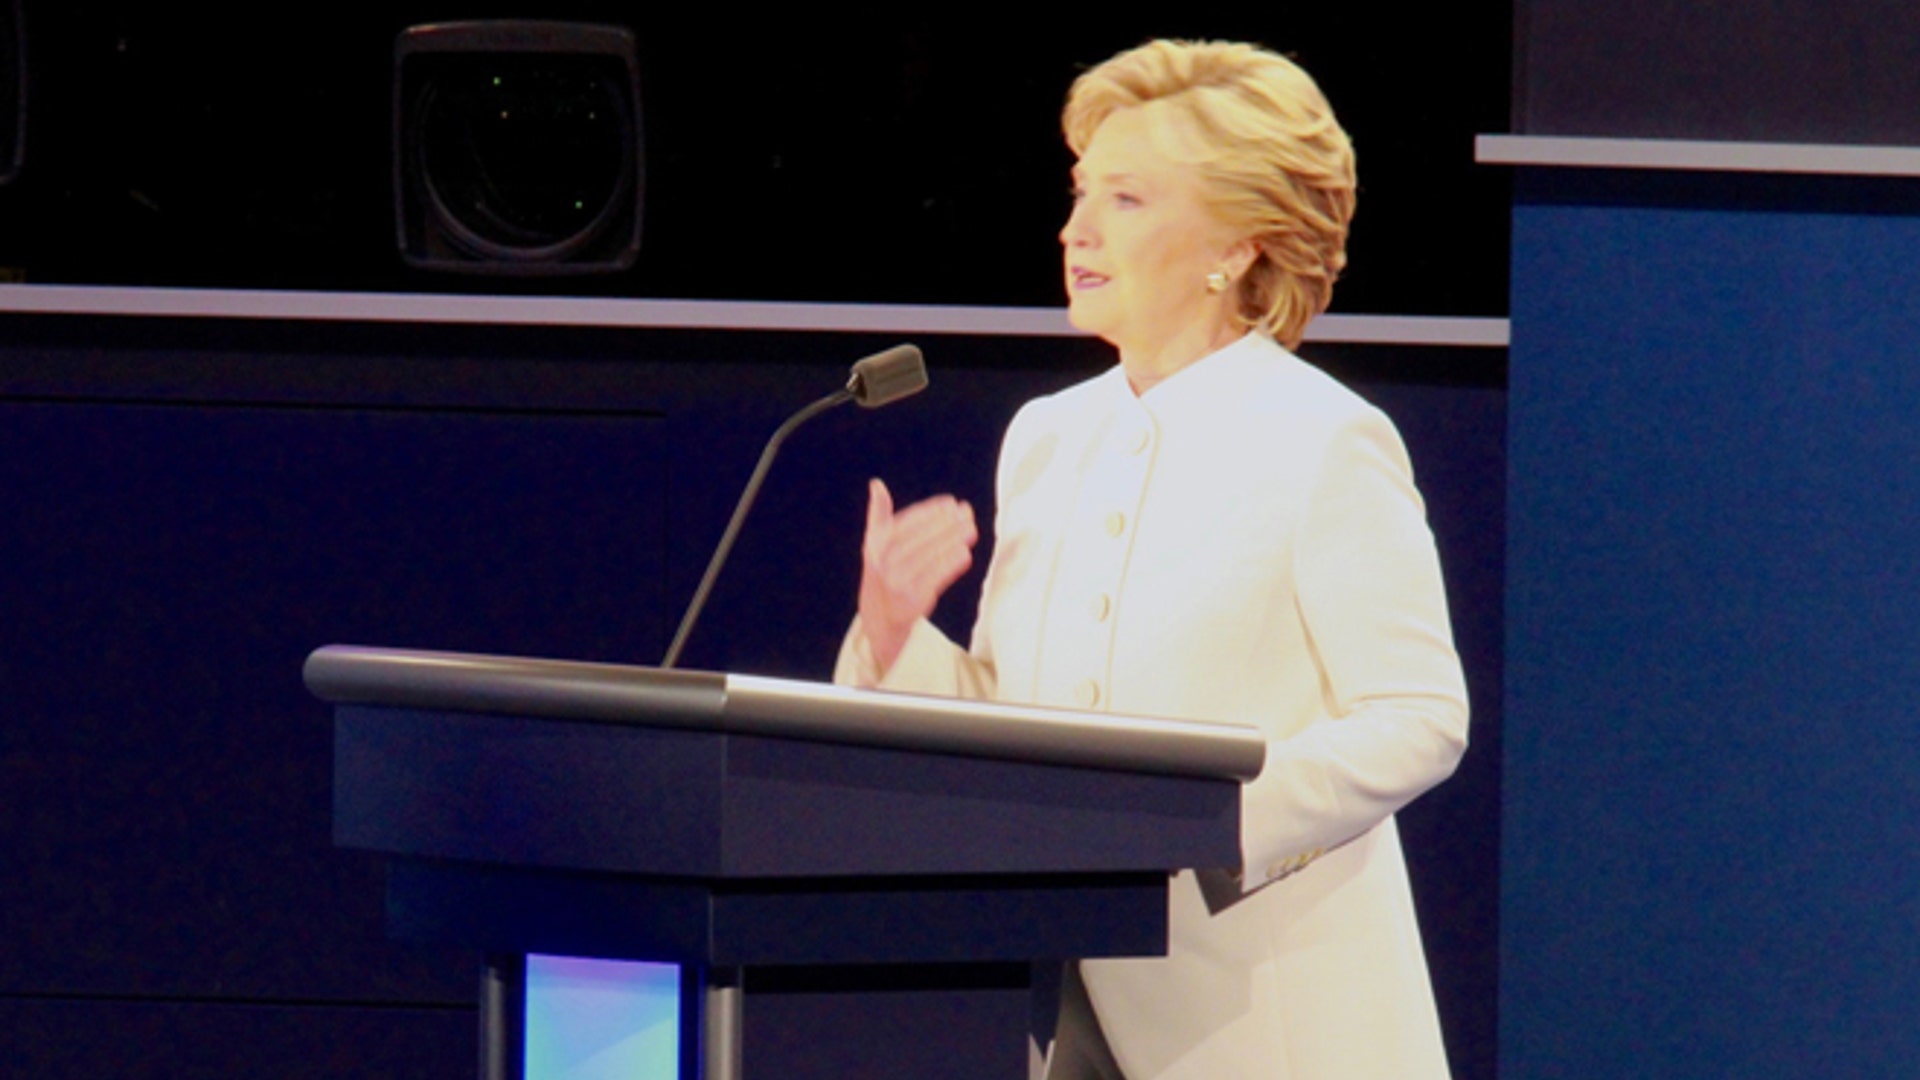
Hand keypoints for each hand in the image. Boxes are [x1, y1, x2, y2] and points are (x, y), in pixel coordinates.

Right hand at [858, 478, 976, 674]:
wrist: (878, 619)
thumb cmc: (882, 574)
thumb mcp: (875, 545)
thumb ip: (878, 514)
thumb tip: (876, 484)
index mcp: (874, 546)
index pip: (905, 523)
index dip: (930, 512)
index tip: (951, 503)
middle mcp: (883, 564)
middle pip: (919, 539)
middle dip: (946, 524)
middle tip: (967, 513)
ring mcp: (896, 584)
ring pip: (929, 558)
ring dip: (952, 541)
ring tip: (971, 529)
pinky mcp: (912, 602)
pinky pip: (935, 580)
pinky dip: (950, 566)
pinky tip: (965, 554)